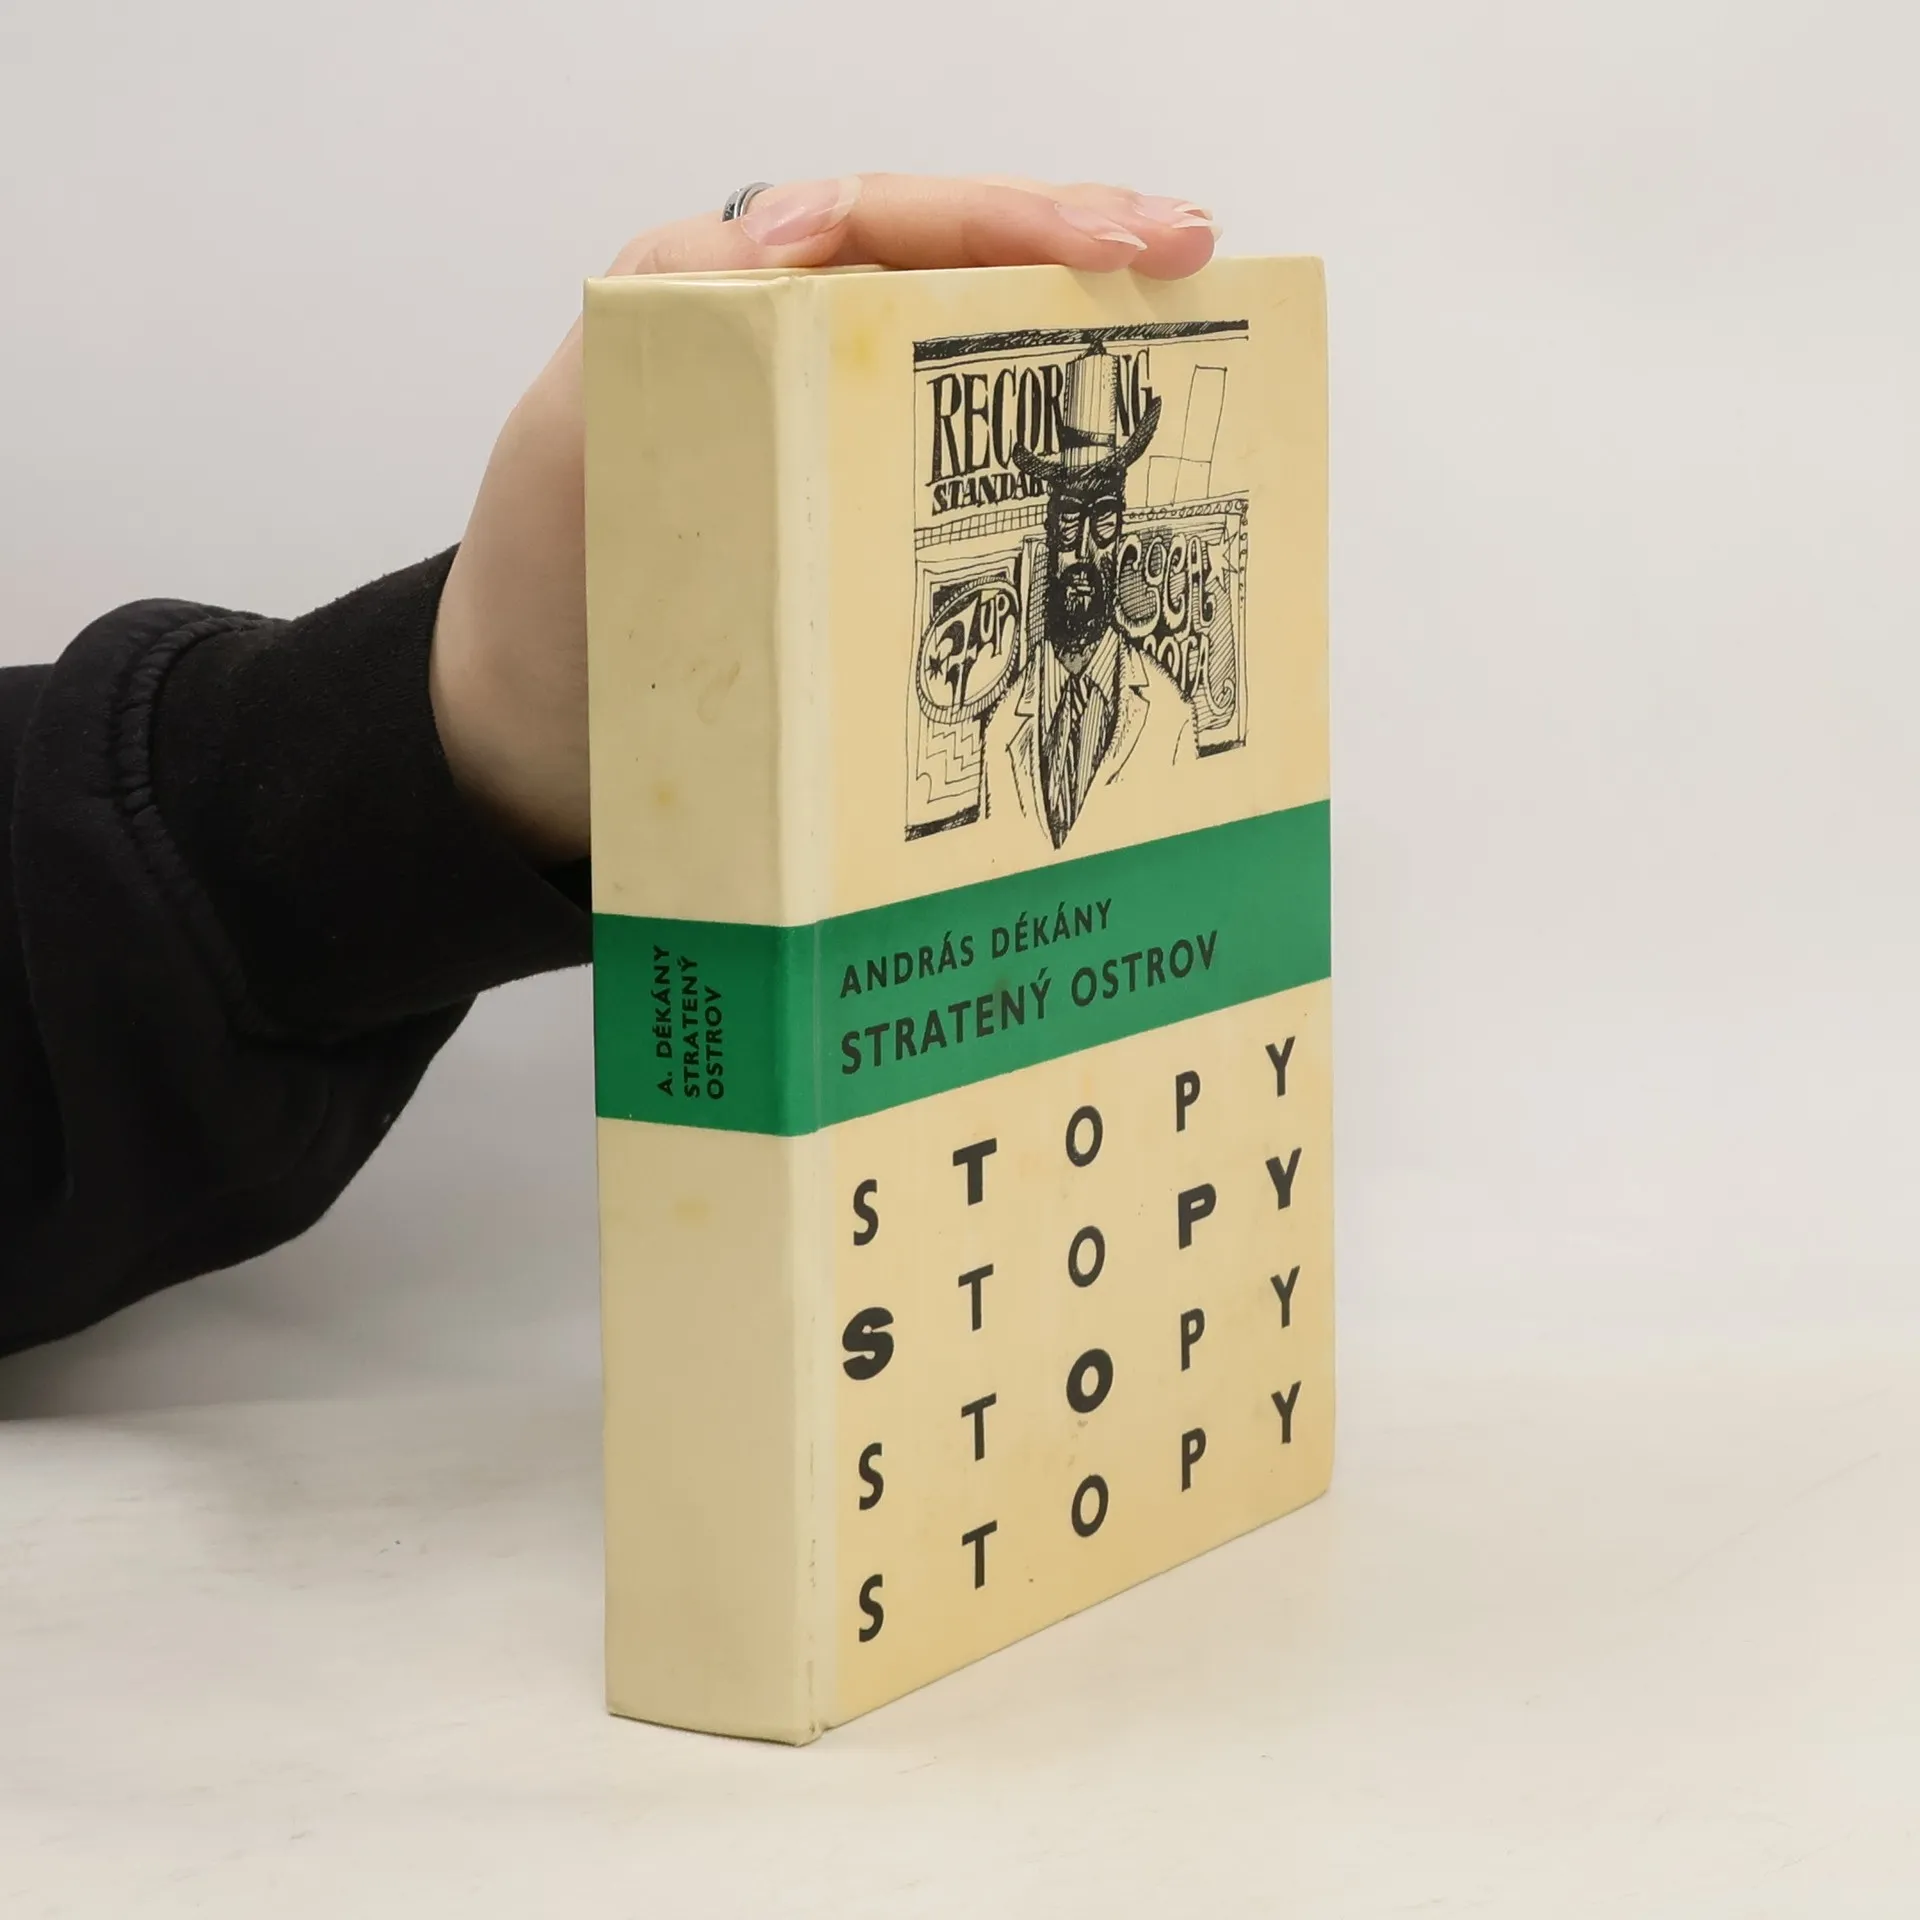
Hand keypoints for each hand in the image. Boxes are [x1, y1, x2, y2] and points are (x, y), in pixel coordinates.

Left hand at [429, 173, 1218, 863]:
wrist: (540, 745)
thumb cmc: (550, 589)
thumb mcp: (574, 431)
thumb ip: (661, 313)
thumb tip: (783, 240)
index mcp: (739, 309)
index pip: (892, 226)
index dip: (1010, 221)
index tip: (1111, 248)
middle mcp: (805, 364)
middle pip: (963, 278)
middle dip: (1083, 255)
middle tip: (1190, 258)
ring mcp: (847, 455)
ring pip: (984, 372)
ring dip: (1089, 352)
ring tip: (1190, 339)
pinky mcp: (872, 543)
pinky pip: (974, 486)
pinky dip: (1055, 475)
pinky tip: (1120, 483)